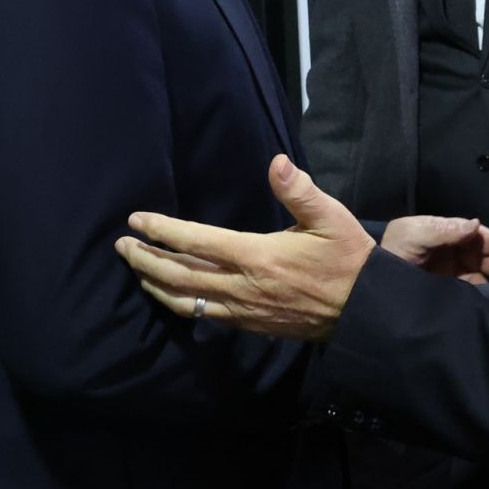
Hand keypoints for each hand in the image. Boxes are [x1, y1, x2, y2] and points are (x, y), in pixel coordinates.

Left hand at [116, 154, 374, 340]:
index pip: (198, 242)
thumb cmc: (350, 259)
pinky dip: (181, 305)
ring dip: (156, 285)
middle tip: (121, 246)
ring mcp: (245, 311)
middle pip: (181, 275)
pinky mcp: (252, 326)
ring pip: (188, 301)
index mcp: (259, 256)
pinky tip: (172, 297)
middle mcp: (245, 287)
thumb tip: (276, 162)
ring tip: (136, 271)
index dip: (163, 231)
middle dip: (146, 260)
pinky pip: (206, 316)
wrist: (366, 312)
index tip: (136, 221)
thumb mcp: (332, 218)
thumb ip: (300, 191)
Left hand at [382, 215, 488, 284]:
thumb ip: (443, 229)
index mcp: (442, 233)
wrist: (370, 287)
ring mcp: (448, 272)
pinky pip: (472, 290)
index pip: (475, 234)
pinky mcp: (446, 292)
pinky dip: (485, 292)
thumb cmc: (390, 254)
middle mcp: (448, 251)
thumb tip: (475, 224)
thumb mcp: (413, 235)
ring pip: (481, 271)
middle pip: (482, 253)